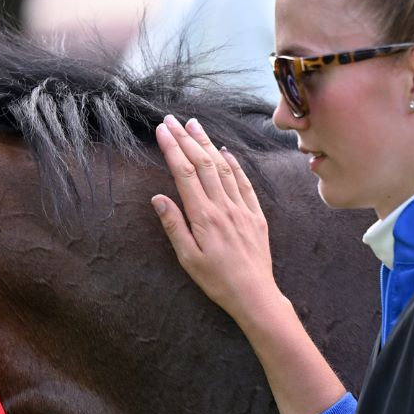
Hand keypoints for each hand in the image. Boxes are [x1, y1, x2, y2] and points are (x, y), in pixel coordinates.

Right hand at [151, 114, 281, 329]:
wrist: (255, 294)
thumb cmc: (217, 281)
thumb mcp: (188, 258)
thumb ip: (174, 225)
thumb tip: (158, 198)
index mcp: (203, 216)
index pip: (184, 173)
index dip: (172, 148)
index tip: (162, 130)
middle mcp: (223, 206)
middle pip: (202, 163)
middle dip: (186, 138)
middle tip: (173, 119)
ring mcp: (242, 208)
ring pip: (223, 168)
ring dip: (208, 144)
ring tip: (195, 126)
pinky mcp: (255, 215)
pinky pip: (244, 182)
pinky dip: (233, 164)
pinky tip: (225, 152)